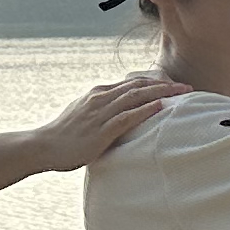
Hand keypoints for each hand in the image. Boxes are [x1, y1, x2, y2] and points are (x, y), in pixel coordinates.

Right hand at [29, 74, 183, 171]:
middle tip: (186, 87)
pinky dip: (145, 111)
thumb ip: (100, 112)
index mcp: (97, 94)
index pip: (131, 83)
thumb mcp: (83, 116)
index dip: (154, 83)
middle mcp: (100, 98)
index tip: (172, 86)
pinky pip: (127, 117)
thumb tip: (116, 115)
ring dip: (161, 94)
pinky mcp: (101, 130)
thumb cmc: (63, 136)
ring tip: (181, 94)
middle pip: (138, 86)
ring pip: (136, 97)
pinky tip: (160, 108)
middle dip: (164, 86)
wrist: (43, 146)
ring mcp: (100, 113)